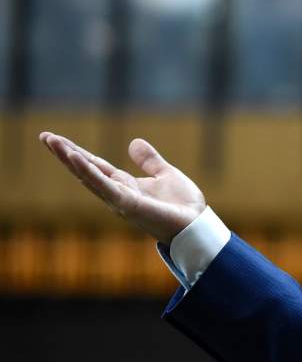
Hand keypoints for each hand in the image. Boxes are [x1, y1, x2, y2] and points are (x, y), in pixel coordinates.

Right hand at [39, 132, 205, 243]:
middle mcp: (117, 192)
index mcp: (125, 184)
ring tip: (52, 142)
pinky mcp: (126, 205)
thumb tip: (134, 142)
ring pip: (88, 176)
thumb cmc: (183, 206)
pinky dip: (88, 172)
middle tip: (44, 136)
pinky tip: (74, 158)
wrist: (197, 225)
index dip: (76, 152)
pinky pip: (103, 186)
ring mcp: (119, 199)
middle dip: (64, 154)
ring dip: (69, 159)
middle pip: (85, 169)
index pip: (95, 165)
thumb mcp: (165, 174)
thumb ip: (149, 161)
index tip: (55, 139)